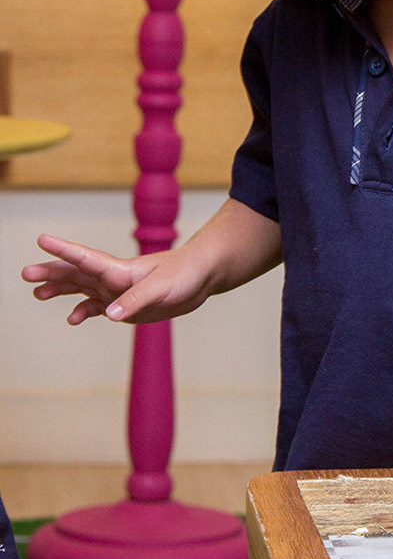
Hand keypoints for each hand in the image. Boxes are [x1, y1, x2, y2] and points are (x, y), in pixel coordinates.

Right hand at [21, 233, 215, 324]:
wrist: (202, 278)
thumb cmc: (184, 275)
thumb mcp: (161, 289)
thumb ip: (136, 300)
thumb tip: (109, 315)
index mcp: (120, 269)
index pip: (86, 258)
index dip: (63, 250)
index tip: (42, 240)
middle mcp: (114, 278)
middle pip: (76, 273)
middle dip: (51, 273)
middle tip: (26, 274)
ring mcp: (118, 291)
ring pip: (81, 288)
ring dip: (60, 290)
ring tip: (37, 293)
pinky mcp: (126, 305)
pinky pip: (98, 307)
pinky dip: (83, 311)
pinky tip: (72, 318)